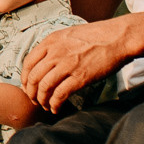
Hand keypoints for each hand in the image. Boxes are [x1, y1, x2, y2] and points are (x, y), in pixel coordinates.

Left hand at [19, 18, 135, 112]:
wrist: (119, 37)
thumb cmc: (97, 36)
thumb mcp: (69, 34)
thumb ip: (55, 46)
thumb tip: (46, 61)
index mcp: (51, 41)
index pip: (28, 63)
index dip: (24, 78)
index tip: (27, 87)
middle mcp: (55, 53)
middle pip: (33, 77)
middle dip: (31, 92)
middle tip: (34, 100)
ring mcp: (67, 65)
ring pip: (44, 87)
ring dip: (42, 100)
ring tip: (45, 106)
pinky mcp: (80, 77)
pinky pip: (60, 95)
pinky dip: (55, 104)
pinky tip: (56, 108)